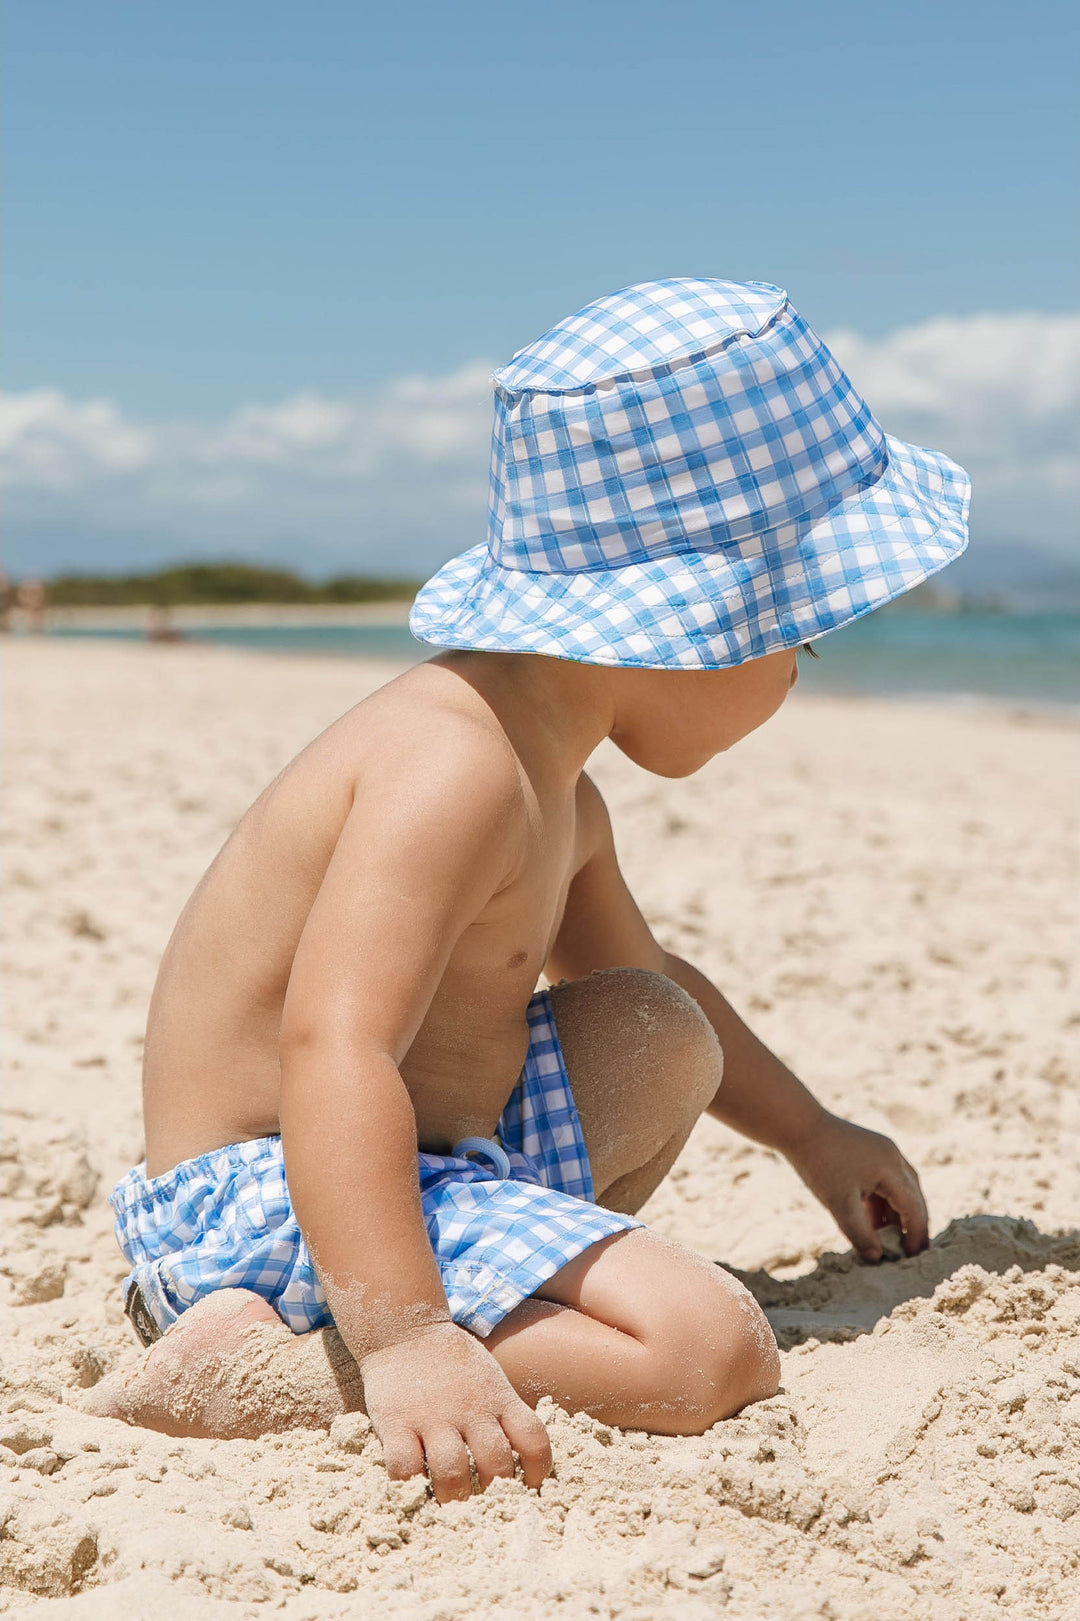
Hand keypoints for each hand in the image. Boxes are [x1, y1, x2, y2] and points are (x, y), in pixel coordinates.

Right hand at [359, 1321, 551, 1502]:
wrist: (406, 1328)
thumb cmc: (451, 1360)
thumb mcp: (489, 1377)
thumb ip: (501, 1412)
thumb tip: (520, 1457)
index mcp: (498, 1398)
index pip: (533, 1439)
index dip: (539, 1470)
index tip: (532, 1488)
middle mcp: (470, 1409)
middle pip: (496, 1463)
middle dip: (495, 1493)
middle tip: (487, 1506)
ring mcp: (433, 1416)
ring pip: (452, 1472)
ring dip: (454, 1496)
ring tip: (452, 1504)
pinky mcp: (397, 1422)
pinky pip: (404, 1466)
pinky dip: (408, 1486)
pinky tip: (412, 1488)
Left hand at [784, 1110, 929, 1261]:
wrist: (797, 1126)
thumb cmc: (819, 1164)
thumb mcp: (839, 1204)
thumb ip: (860, 1233)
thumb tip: (876, 1258)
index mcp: (892, 1168)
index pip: (914, 1208)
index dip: (916, 1235)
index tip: (913, 1258)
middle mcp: (894, 1157)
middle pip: (913, 1197)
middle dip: (913, 1225)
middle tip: (910, 1254)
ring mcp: (883, 1151)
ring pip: (899, 1189)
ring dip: (895, 1215)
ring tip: (889, 1242)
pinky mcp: (870, 1150)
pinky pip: (884, 1181)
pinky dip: (882, 1202)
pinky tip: (872, 1222)